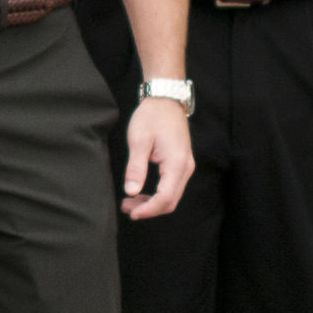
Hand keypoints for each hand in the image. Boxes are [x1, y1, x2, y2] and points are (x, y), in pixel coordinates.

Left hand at [119, 96, 192, 219]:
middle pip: (170, 201)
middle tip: (126, 208)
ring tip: (129, 202)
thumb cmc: (151, 116)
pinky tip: (140, 192)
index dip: (148, 210)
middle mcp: (186, 167)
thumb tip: (131, 192)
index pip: (165, 198)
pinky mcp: (181, 163)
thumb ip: (135, 168)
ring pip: (172, 195)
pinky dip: (157, 194)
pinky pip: (172, 186)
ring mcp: (186, 166)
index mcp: (176, 163)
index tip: (132, 213)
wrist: (165, 99)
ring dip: (152, 203)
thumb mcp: (139, 141)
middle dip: (149, 209)